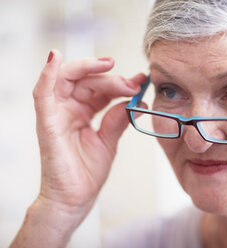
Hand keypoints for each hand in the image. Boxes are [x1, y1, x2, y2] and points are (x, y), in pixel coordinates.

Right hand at [33, 50, 145, 214]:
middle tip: (131, 82)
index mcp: (82, 112)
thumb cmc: (88, 173)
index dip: (119, 81)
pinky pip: (42, 94)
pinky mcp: (47, 123)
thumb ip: (118, 119)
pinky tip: (55, 58)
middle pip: (86, 81)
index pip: (99, 88)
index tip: (140, 80)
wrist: (76, 199)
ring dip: (88, 69)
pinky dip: (46, 74)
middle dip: (110, 78)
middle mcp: (68, 109)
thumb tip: (137, 102)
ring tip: (109, 66)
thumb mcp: (109, 140)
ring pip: (67, 80)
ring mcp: (56, 114)